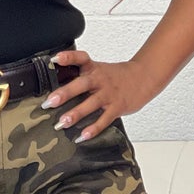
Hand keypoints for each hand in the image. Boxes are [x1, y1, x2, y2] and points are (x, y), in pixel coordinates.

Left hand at [40, 48, 160, 138]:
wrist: (143, 77)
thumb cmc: (116, 76)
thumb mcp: (98, 70)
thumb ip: (80, 77)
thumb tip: (56, 88)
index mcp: (94, 68)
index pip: (80, 58)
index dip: (68, 57)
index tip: (55, 59)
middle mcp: (100, 80)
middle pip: (82, 85)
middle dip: (65, 93)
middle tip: (50, 102)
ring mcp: (109, 94)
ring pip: (91, 104)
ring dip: (76, 114)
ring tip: (62, 123)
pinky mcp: (117, 107)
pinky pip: (104, 120)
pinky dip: (94, 129)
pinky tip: (83, 136)